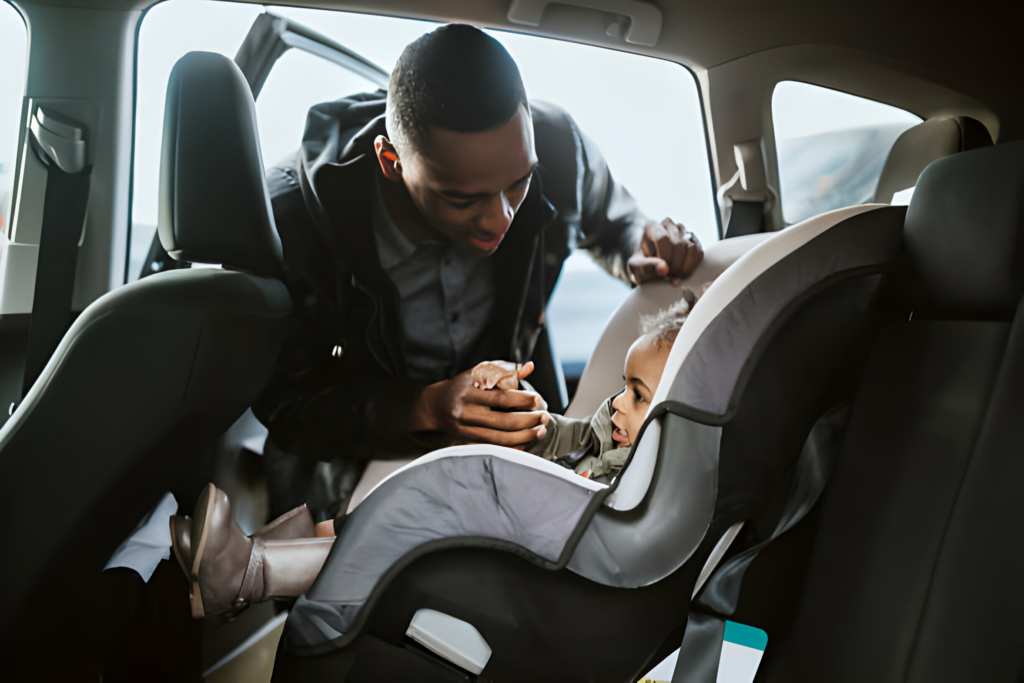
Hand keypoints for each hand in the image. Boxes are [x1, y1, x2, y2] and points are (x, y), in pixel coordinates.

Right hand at [409, 362, 548, 446]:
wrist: (435, 406)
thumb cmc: (462, 386)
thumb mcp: (480, 372)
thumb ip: (505, 370)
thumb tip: (529, 367)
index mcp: (470, 392)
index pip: (502, 397)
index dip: (523, 400)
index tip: (538, 399)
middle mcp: (467, 412)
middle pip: (503, 421)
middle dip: (529, 420)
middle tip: (545, 417)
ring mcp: (466, 430)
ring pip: (500, 438)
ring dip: (525, 436)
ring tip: (541, 430)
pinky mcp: (467, 442)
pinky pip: (493, 449)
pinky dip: (511, 448)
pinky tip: (525, 443)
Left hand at [628, 218, 703, 284]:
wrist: (648, 264)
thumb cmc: (641, 264)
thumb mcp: (636, 267)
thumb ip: (646, 266)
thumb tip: (664, 268)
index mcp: (652, 227)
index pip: (663, 238)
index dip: (665, 257)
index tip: (662, 271)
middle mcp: (669, 226)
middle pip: (678, 243)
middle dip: (674, 264)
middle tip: (669, 276)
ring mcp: (682, 232)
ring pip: (691, 247)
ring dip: (684, 266)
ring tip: (674, 276)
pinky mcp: (693, 242)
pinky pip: (698, 253)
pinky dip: (691, 266)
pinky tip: (682, 274)